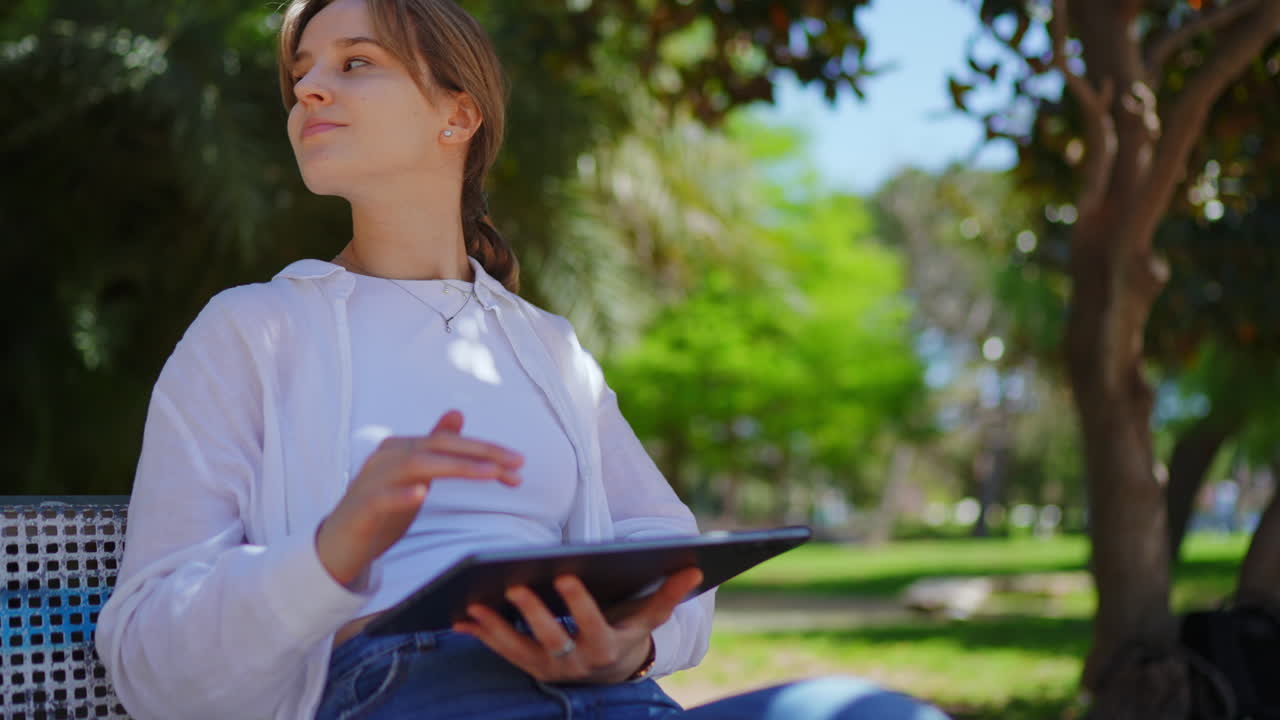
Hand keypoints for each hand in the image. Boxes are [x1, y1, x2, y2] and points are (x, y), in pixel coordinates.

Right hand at [315, 410, 523, 587]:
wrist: (337, 545)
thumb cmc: (380, 509)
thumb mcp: (413, 476)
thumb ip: (435, 448)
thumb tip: (457, 413)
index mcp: (403, 448)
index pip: (451, 443)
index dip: (487, 451)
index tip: (519, 465)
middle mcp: (387, 456)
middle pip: (439, 447)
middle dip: (482, 454)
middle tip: (517, 464)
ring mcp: (372, 480)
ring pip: (417, 466)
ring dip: (457, 468)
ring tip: (489, 473)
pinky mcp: (360, 508)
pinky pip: (381, 498)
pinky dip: (402, 495)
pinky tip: (421, 494)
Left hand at [453, 567, 703, 684]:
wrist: (610, 673)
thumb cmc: (629, 633)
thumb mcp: (648, 618)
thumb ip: (668, 595)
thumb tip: (695, 568)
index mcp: (606, 647)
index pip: (592, 624)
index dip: (578, 603)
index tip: (564, 575)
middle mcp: (575, 663)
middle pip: (551, 639)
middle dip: (531, 614)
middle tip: (513, 586)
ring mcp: (549, 669)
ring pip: (519, 650)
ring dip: (495, 628)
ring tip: (475, 604)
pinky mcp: (529, 667)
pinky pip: (502, 652)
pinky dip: (481, 636)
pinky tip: (461, 616)